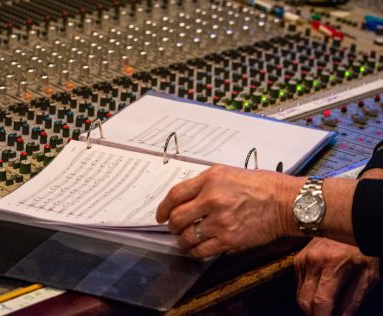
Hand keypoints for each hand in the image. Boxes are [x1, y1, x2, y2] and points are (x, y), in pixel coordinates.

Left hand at [156, 164, 303, 257]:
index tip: (161, 215)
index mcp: (210, 179)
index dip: (163, 207)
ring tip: (185, 240)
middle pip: (177, 217)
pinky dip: (194, 252)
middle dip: (171, 225)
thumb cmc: (261, 186)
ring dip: (182, 240)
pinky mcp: (229, 240)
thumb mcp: (228, 173)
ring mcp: (220, 221)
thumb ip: (204, 184)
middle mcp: (212, 199)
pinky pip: (201, 251)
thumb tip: (183, 199)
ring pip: (187, 236)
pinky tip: (196, 249)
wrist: (286, 203)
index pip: (175, 195)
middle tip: (173, 228)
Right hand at [294, 238, 378, 315]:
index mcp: (332, 266)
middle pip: (304, 300)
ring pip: (299, 293)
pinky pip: (298, 282)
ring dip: (310, 303)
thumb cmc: (362, 247)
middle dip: (314, 314)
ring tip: (327, 304)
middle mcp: (312, 262)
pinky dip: (307, 291)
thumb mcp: (369, 273)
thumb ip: (355, 297)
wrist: (349, 222)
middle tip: (327, 315)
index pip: (320, 301)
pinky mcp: (299, 258)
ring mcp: (303, 259)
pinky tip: (321, 289)